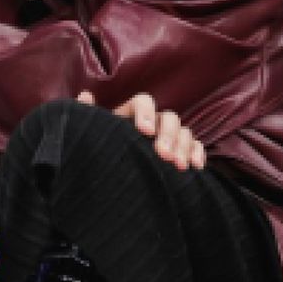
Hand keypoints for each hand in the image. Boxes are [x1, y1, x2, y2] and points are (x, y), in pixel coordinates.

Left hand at [87, 91, 204, 170]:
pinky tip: (195, 166)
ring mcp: (168, 138)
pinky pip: (195, 147)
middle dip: (168, 135)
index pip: (143, 102)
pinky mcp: (180, 154)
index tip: (144, 131)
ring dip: (184, 146)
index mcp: (130, 115)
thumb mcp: (92, 136)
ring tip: (178, 166)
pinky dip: (197, 153)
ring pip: (184, 132)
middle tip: (163, 155)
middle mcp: (152, 123)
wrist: (109, 186)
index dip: (146, 113)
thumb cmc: (100, 155)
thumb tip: (85, 95)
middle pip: (168, 117)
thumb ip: (88, 117)